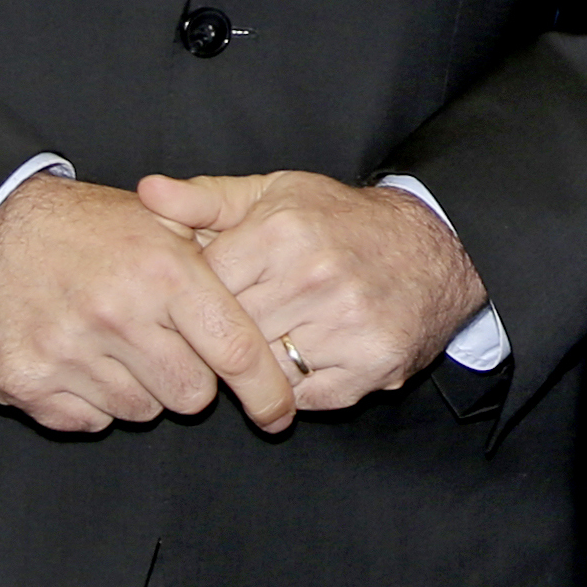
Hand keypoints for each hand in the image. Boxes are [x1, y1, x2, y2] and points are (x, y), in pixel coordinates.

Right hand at [0, 172, 294, 435]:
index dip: (265, 389)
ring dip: (140, 388)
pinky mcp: (26, 382)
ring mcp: (68, 351)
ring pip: (140, 411)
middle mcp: (117, 314)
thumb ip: (216, 255)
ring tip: (116, 343)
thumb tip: (273, 297)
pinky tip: (80, 359)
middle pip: (191, 395)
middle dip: (190, 379)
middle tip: (167, 346)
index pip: (234, 349)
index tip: (278, 413)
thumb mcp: (158, 220)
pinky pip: (89, 420)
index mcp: (162, 272)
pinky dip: (92, 401)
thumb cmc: (87, 227)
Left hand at [137, 172, 487, 413]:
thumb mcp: (276, 194)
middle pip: (231, 333)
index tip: (204, 299)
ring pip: (264, 369)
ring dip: (262, 360)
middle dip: (226, 333)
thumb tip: (147, 192)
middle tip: (238, 323)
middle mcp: (315, 278)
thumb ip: (206, 200)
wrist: (439, 246)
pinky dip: (299, 382)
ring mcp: (346, 325)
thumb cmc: (343, 221)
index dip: (197, 299)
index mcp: (283, 232)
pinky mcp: (372, 364)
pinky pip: (305, 394)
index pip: (204, 289)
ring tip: (277, 334)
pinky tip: (309, 353)